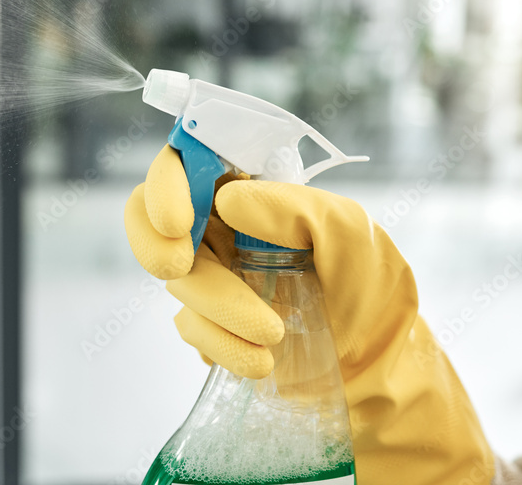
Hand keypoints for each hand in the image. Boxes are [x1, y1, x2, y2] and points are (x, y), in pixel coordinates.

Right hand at [125, 144, 494, 484]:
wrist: (373, 360)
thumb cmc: (365, 280)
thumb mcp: (347, 231)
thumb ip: (293, 208)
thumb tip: (226, 201)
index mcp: (245, 184)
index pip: (185, 161)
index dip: (165, 184)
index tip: (179, 221)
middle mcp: (217, 223)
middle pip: (148, 216)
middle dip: (152, 243)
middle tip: (177, 267)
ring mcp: (208, 272)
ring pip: (178, 280)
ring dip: (218, 307)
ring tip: (275, 334)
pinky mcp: (208, 320)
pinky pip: (191, 327)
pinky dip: (222, 344)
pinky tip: (262, 360)